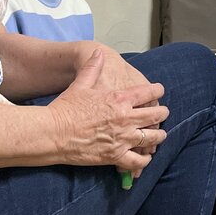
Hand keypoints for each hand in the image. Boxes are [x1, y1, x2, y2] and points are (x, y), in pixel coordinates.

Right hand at [50, 50, 168, 177]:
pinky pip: (137, 161)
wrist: (52, 133)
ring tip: (160, 135)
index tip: (160, 91)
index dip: (157, 91)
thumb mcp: (81, 84)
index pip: (147, 92)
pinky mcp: (115, 156)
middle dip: (162, 113)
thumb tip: (99, 53)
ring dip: (158, 136)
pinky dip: (144, 161)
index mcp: (118, 99)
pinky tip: (145, 158)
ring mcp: (122, 138)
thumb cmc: (65, 108)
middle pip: (155, 115)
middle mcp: (125, 118)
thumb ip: (93, 67)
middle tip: (163, 113)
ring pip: (151, 138)